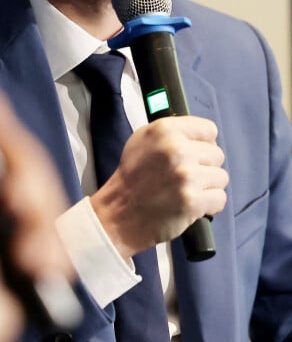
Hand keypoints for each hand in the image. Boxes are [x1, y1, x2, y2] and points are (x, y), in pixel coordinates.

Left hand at [0, 87, 73, 341]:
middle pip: (28, 163)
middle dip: (29, 187)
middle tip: (16, 207)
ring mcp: (17, 215)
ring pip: (48, 196)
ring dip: (41, 229)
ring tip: (28, 256)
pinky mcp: (37, 239)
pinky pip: (58, 229)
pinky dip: (52, 249)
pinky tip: (38, 266)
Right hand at [90, 115, 228, 258]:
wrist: (120, 212)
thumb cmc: (133, 176)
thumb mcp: (143, 139)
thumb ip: (172, 132)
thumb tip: (201, 134)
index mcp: (165, 130)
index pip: (209, 129)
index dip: (204, 143)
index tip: (195, 153)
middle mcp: (177, 149)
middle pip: (217, 154)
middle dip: (205, 166)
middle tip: (186, 176)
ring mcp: (186, 176)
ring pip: (221, 177)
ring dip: (208, 186)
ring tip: (188, 190)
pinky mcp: (193, 201)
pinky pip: (220, 198)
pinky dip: (210, 204)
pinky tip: (193, 204)